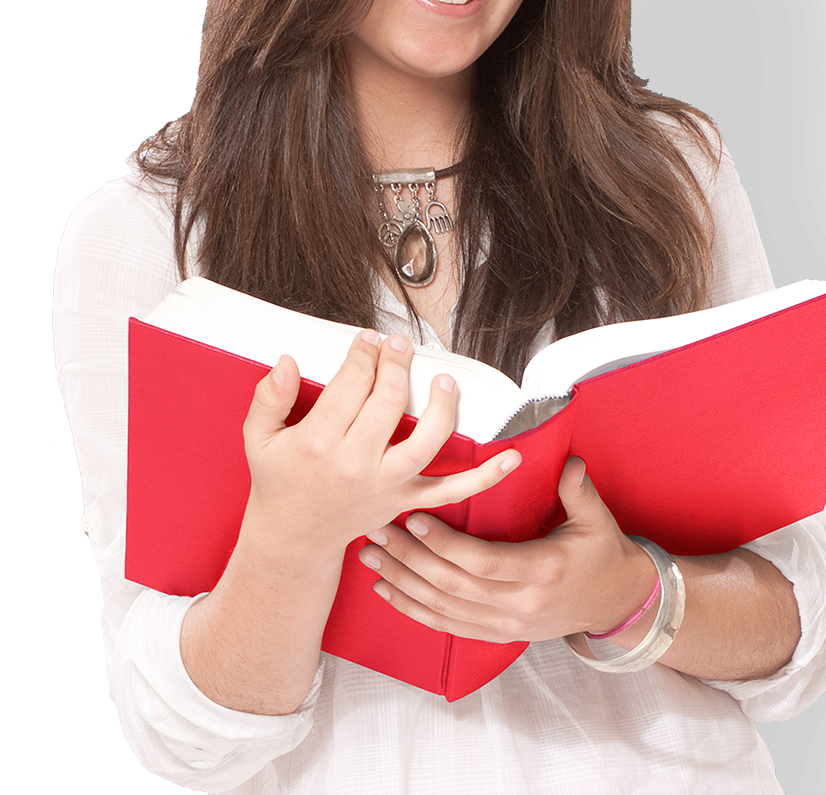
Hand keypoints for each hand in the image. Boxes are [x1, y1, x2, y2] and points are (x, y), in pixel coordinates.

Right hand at [241, 330, 520, 554]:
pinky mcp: (407, 501)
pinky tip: (512, 457)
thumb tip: (287, 361)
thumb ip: (269, 397)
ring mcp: (386, 486)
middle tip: (399, 345)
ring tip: (444, 380)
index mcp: (318, 444)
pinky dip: (486, 477)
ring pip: (427, 442)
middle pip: (388, 403)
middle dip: (397, 365)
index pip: (351, 385)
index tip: (368, 340)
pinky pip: (453, 490)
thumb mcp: (258, 439)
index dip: (363, 354)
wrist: (293, 539)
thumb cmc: (280, 482)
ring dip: (442, 407)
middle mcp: (356, 466)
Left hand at [357, 456, 658, 643]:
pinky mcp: (496, 635)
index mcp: (542, 572)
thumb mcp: (598, 521)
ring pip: (442, 608)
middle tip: (376, 531)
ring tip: (371, 556)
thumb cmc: (602, 556)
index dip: (445, 544)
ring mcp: (505, 625)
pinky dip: (413, 610)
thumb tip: (571, 462)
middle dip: (408, 559)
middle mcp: (519, 605)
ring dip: (402, 583)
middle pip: (452, 585)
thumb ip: (579, 491)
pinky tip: (388, 591)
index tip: (415, 518)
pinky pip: (446, 626)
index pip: (482, 562)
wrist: (613, 603)